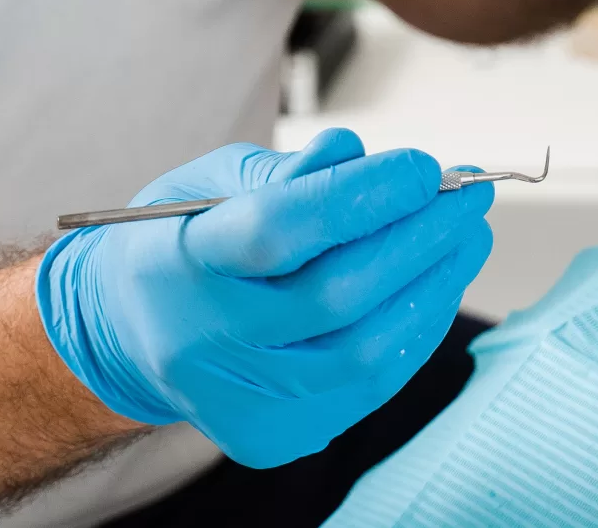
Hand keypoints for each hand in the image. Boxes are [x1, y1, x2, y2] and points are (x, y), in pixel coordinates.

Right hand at [35, 128, 494, 468]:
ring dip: (433, 286)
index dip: (362, 197)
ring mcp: (240, 401)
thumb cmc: (181, 242)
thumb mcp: (213, 180)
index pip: (278, 232)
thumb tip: (369, 161)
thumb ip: (291, 171)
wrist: (129, 335)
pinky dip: (414, 330)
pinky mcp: (273, 437)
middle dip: (420, 238)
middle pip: (336, 296)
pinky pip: (369, 386)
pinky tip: (435, 285)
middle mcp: (206, 343)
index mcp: (182, 264)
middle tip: (468, 193)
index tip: (422, 166)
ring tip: (466, 236)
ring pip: (365, 352)